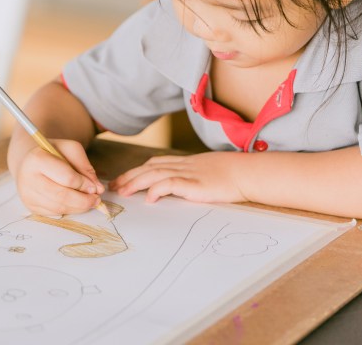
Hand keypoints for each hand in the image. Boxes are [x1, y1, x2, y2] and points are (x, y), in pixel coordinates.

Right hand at [12, 139, 104, 215]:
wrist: (30, 161)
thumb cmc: (53, 153)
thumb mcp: (71, 150)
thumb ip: (85, 167)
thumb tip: (97, 188)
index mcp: (37, 159)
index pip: (66, 177)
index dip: (84, 185)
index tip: (95, 188)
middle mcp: (28, 178)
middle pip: (61, 196)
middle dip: (83, 201)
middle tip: (96, 199)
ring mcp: (27, 194)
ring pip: (58, 208)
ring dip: (78, 208)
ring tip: (89, 202)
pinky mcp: (30, 206)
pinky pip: (54, 213)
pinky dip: (68, 210)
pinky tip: (75, 204)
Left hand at [109, 152, 248, 203]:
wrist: (248, 173)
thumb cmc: (231, 175)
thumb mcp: (205, 173)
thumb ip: (190, 177)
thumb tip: (177, 188)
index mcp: (184, 163)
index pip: (153, 164)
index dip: (136, 171)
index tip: (122, 179)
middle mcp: (183, 165)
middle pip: (149, 168)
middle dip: (129, 177)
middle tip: (114, 187)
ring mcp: (188, 174)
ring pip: (154, 174)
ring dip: (136, 182)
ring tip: (123, 192)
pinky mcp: (195, 185)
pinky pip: (171, 184)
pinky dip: (157, 189)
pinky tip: (148, 198)